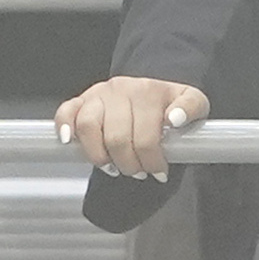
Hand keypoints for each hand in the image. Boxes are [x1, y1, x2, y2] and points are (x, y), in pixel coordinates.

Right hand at [56, 77, 207, 179]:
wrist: (151, 86)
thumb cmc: (170, 102)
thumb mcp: (194, 102)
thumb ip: (191, 108)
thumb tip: (175, 118)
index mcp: (148, 92)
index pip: (145, 136)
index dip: (152, 161)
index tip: (159, 173)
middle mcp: (120, 90)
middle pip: (116, 138)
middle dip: (128, 165)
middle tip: (138, 173)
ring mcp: (98, 94)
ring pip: (88, 127)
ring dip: (99, 155)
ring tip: (112, 167)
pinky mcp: (82, 99)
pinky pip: (66, 112)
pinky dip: (64, 127)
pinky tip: (69, 142)